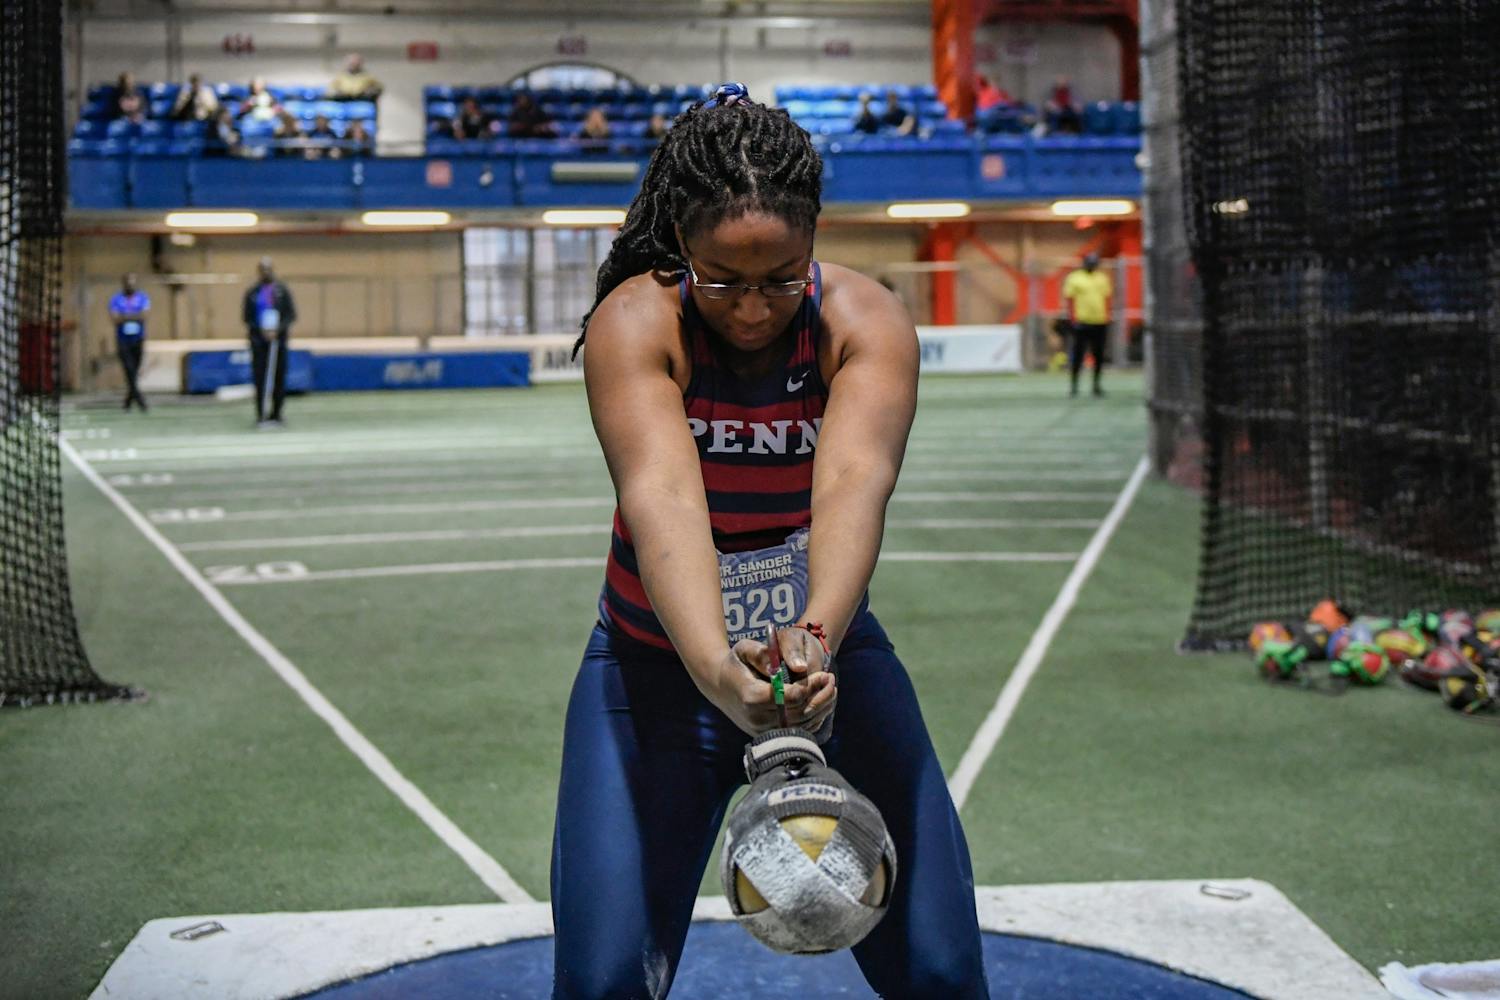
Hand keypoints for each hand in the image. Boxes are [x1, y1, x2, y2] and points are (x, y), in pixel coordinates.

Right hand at [707, 632, 835, 736]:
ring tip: (831, 689)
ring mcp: (763, 730)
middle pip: (800, 713)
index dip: (811, 686)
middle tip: (831, 680)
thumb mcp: (744, 649)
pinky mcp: (768, 735)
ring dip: (822, 708)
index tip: (824, 674)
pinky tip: (820, 702)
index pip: (790, 698)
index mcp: (752, 696)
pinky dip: (814, 718)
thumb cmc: (736, 663)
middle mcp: (757, 718)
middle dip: (821, 696)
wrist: (720, 686)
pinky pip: (798, 731)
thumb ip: (762, 654)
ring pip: (802, 725)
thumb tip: (788, 666)